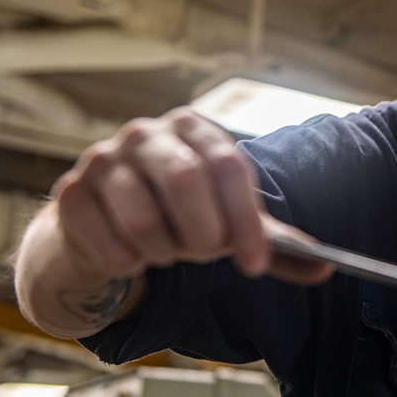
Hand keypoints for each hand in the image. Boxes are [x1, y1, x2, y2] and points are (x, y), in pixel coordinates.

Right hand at [53, 107, 332, 283]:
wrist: (106, 226)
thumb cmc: (180, 215)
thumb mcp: (230, 222)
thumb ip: (274, 243)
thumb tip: (326, 269)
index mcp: (195, 128)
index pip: (228, 167)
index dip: (245, 221)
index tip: (255, 265)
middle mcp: (146, 133)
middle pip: (185, 182)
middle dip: (203, 234)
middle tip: (203, 253)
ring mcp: (102, 159)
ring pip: (144, 218)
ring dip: (165, 251)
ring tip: (166, 250)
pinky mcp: (69, 194)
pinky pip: (109, 244)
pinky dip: (129, 264)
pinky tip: (131, 255)